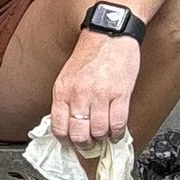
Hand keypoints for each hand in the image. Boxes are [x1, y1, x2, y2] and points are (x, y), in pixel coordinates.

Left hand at [48, 23, 142, 148]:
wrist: (109, 34)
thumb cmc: (89, 55)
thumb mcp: (67, 76)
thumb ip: (65, 100)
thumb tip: (67, 125)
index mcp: (62, 90)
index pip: (59, 127)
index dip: (66, 140)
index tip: (71, 143)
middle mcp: (79, 94)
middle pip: (79, 134)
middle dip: (85, 144)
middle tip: (89, 143)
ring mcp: (100, 95)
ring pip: (99, 132)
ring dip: (102, 138)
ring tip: (104, 135)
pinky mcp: (120, 94)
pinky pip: (118, 124)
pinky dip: (117, 134)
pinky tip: (116, 133)